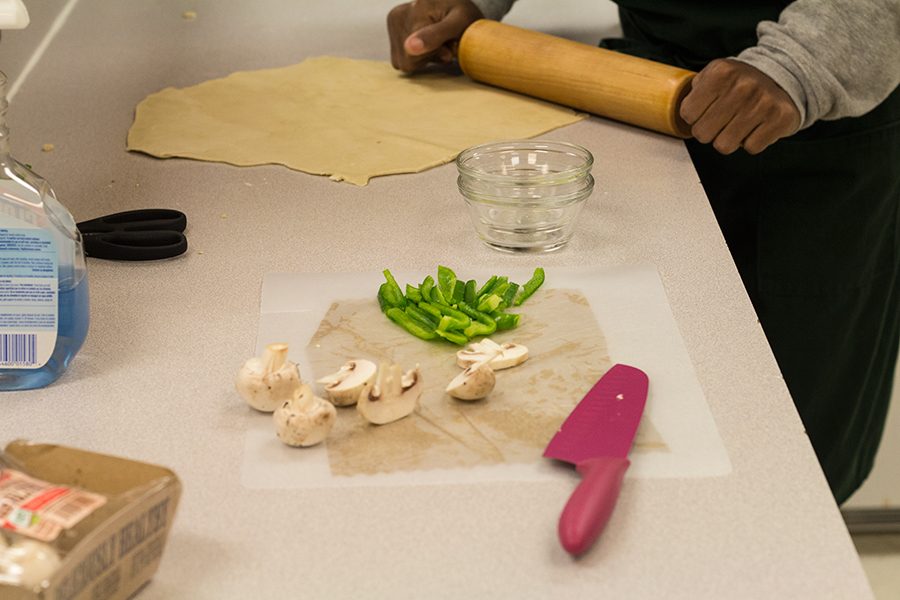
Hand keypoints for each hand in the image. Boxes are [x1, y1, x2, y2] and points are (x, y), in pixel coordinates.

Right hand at [387, 0, 483, 72]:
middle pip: (407, 59)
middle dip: (430, 56)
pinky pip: (404, 61)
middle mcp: (396, 17)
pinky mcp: (395, 36)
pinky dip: (420, 58)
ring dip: (426, 58)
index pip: (412, 54)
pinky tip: (432, 46)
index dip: (434, 54)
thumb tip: (409, 47)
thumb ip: (435, 35)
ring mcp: (394, 26)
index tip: (450, 43)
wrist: (463, 10)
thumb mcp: (458, 23)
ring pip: (405, 62)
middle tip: (447, 43)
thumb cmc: (465, 16)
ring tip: (441, 43)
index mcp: (408, 11)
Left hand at [679, 59, 800, 154]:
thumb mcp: (715, 74)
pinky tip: (756, 126)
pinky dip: (752, 142)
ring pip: (724, 145)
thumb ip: (695, 90)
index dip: (695, 117)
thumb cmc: (742, 82)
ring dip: (729, 139)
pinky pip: (751, 148)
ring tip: (739, 124)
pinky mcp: (780, 118)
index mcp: (721, 73)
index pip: (687, 114)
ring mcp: (763, 102)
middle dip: (709, 131)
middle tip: (722, 121)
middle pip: (702, 134)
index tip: (706, 111)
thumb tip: (685, 113)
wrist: (783, 76)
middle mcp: (742, 86)